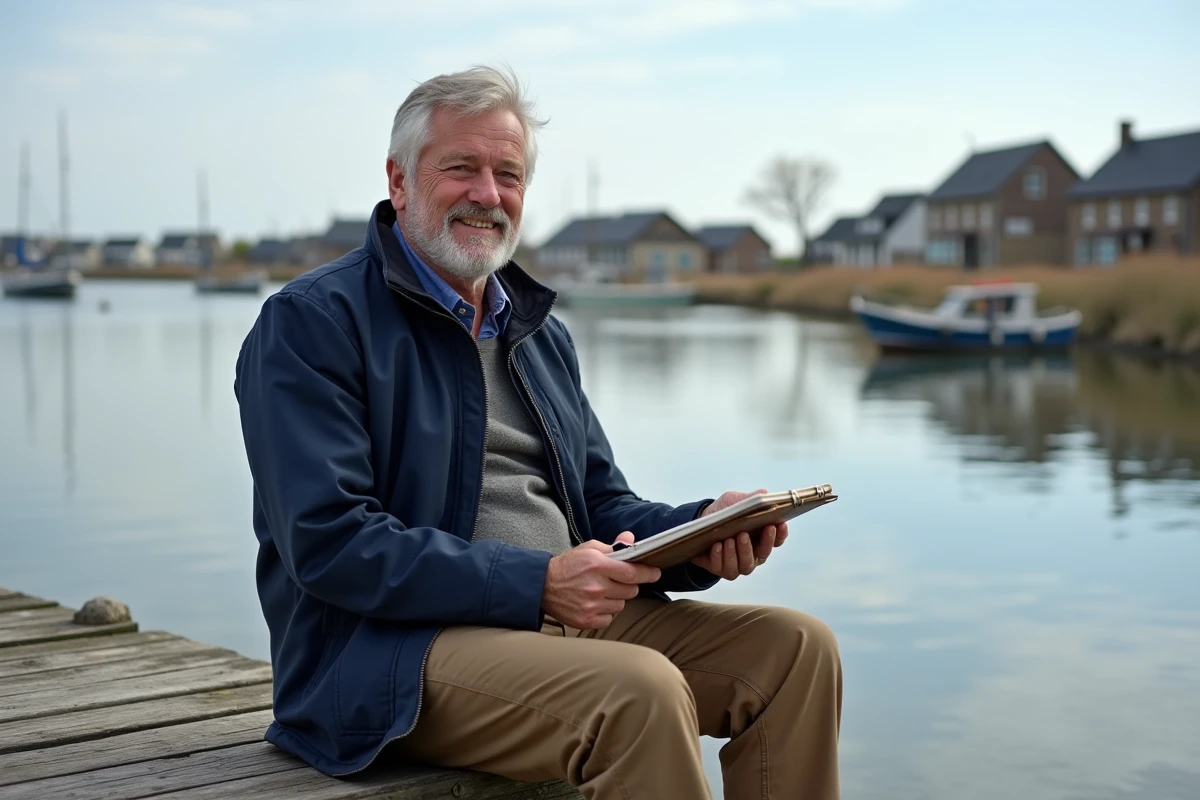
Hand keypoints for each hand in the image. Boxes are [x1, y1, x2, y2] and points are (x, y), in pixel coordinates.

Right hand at [542, 532, 661, 629]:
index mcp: (597, 565)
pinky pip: (610, 617)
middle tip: (615, 580)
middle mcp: (595, 586)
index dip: (647, 573)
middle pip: (630, 590)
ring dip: (616, 599)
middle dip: (628, 585)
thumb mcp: (588, 549)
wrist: (542, 586)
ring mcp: (591, 605)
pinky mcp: (586, 620)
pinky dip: (606, 611)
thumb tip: (631, 539)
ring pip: (621, 605)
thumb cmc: (568, 565)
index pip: (632, 572)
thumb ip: (613, 546)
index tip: (656, 573)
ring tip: (600, 591)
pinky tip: (594, 603)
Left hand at [690, 489, 788, 580]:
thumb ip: (749, 499)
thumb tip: (764, 494)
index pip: (777, 540)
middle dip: (758, 544)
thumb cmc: (722, 513)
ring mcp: (738, 564)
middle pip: (762, 554)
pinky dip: (720, 557)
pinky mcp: (721, 568)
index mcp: (761, 538)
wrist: (699, 524)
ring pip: (744, 565)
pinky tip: (717, 546)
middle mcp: (753, 554)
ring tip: (730, 540)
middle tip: (746, 533)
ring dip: (738, 552)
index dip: (780, 534)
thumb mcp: (734, 501)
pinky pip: (723, 567)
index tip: (779, 524)